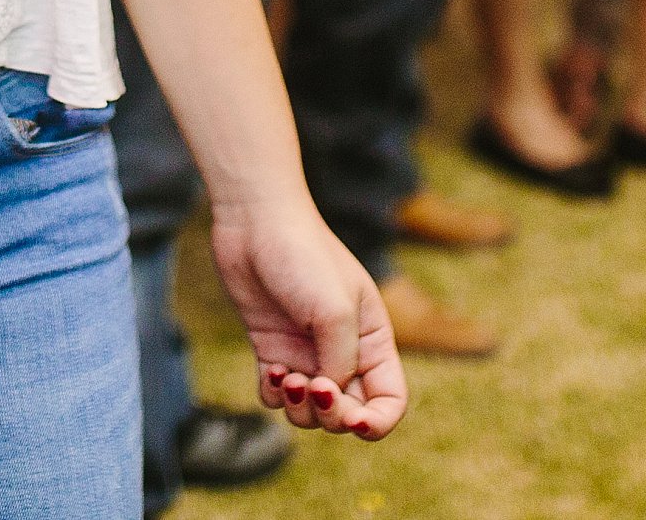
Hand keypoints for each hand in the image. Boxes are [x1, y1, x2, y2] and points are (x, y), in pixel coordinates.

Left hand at [206, 195, 406, 442]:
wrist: (255, 223)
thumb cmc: (304, 257)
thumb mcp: (335, 311)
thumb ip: (340, 362)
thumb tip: (329, 394)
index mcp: (374, 340)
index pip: (390, 401)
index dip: (378, 422)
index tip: (355, 421)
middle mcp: (343, 352)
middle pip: (349, 413)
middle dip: (333, 415)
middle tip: (313, 387)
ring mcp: (306, 353)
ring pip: (311, 413)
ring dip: (299, 407)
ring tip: (286, 375)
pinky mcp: (273, 350)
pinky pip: (277, 398)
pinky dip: (275, 394)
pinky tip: (271, 368)